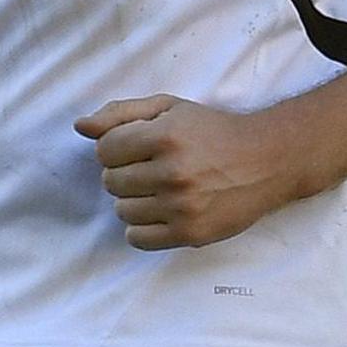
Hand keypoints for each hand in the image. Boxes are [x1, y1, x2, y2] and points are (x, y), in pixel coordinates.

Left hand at [75, 94, 316, 249]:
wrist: (266, 161)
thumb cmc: (212, 131)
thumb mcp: (168, 108)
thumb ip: (120, 113)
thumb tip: (80, 127)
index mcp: (165, 136)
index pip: (104, 150)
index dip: (115, 147)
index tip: (135, 147)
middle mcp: (173, 173)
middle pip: (111, 181)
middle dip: (123, 173)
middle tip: (149, 167)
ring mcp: (183, 207)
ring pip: (122, 211)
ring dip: (132, 200)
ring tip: (157, 189)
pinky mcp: (192, 233)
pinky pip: (138, 239)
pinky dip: (141, 227)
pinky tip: (159, 211)